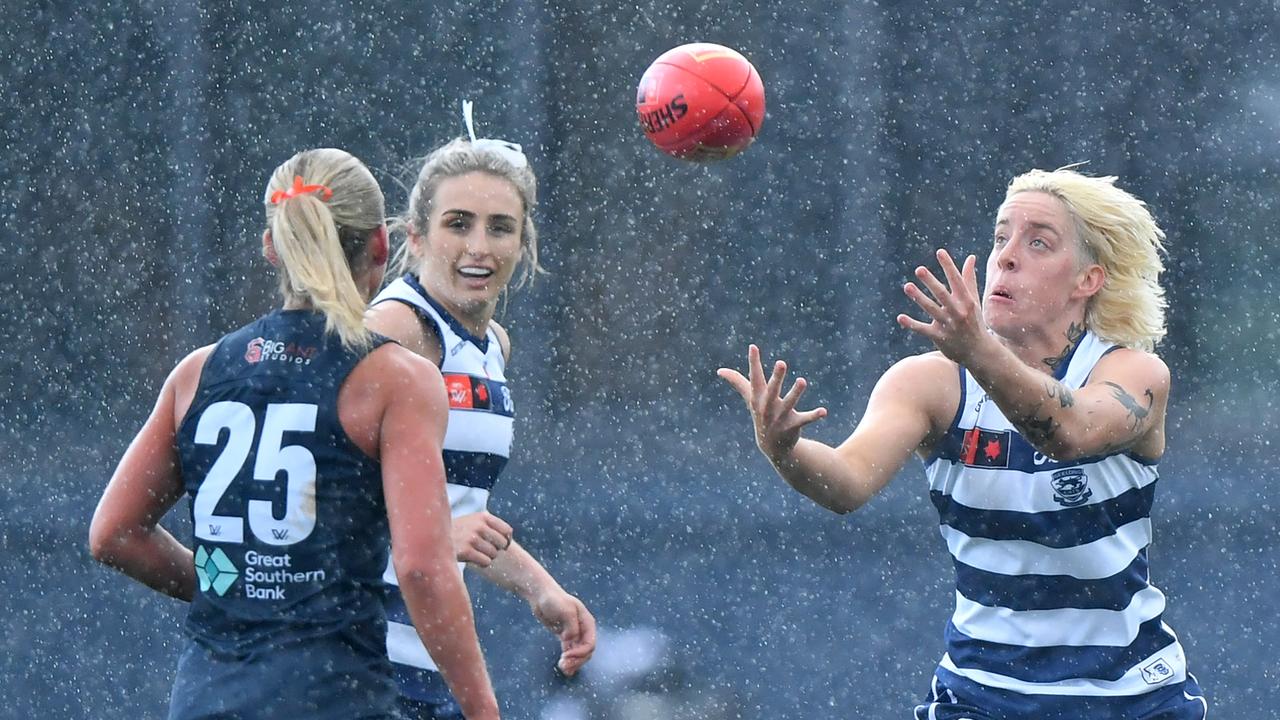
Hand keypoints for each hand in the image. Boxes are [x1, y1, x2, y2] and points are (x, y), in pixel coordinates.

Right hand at [451, 512, 513, 566]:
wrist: (434, 538)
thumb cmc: (458, 531)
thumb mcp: (473, 521)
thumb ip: (489, 525)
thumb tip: (509, 537)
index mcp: (483, 516)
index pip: (507, 530)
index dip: (507, 541)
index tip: (502, 546)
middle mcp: (479, 525)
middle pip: (501, 544)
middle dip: (496, 549)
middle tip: (485, 550)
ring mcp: (472, 538)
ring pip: (493, 554)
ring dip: (487, 557)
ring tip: (476, 553)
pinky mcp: (466, 551)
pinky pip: (486, 562)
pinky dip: (482, 563)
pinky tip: (473, 559)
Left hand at [532, 591, 595, 676]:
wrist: (540, 596)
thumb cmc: (554, 599)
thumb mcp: (565, 610)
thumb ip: (571, 626)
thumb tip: (571, 639)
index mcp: (587, 622)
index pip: (590, 643)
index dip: (580, 653)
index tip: (566, 655)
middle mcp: (583, 629)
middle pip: (586, 652)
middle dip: (576, 660)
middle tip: (563, 665)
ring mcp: (575, 634)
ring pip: (579, 654)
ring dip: (573, 663)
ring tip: (562, 668)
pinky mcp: (566, 637)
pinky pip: (571, 652)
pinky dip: (568, 660)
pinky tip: (562, 667)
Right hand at [717, 344, 826, 462]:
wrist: (771, 446)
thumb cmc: (761, 414)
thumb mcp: (750, 398)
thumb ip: (738, 382)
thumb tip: (720, 370)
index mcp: (758, 397)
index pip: (754, 377)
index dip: (753, 362)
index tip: (753, 347)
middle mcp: (768, 407)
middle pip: (772, 390)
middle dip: (776, 377)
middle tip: (781, 363)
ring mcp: (780, 418)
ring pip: (789, 403)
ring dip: (795, 393)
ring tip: (802, 381)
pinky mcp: (793, 426)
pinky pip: (804, 420)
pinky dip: (814, 415)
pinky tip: (824, 411)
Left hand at [897, 249, 988, 364]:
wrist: (978, 351)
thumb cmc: (974, 321)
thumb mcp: (973, 300)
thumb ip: (969, 278)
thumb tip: (971, 257)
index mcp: (967, 301)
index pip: (957, 281)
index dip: (948, 266)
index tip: (940, 252)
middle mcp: (958, 312)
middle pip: (943, 294)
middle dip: (931, 282)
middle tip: (919, 269)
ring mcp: (948, 325)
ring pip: (931, 309)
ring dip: (919, 298)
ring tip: (907, 286)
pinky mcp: (939, 337)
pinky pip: (923, 329)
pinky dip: (911, 324)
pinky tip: (900, 317)